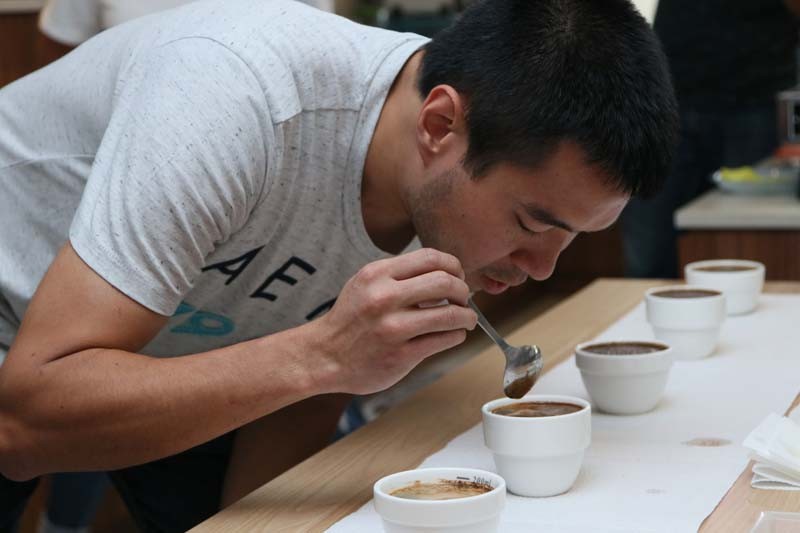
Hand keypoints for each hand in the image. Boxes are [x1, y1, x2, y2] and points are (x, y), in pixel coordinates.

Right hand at [315, 248, 476, 394]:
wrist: (324, 356)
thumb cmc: (350, 320)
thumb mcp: (365, 284)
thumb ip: (399, 275)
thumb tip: (444, 272)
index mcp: (377, 274)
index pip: (430, 258)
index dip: (453, 266)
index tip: (457, 276)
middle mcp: (384, 298)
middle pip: (446, 282)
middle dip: (463, 291)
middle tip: (463, 299)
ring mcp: (394, 328)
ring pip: (451, 314)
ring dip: (466, 316)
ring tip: (466, 319)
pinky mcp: (401, 355)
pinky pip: (445, 339)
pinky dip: (456, 335)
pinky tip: (451, 335)